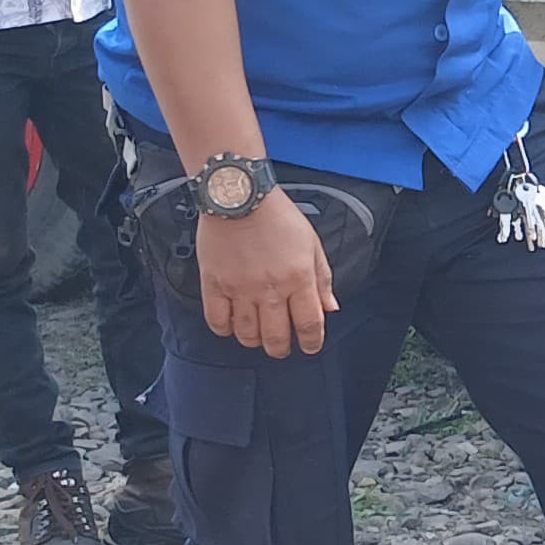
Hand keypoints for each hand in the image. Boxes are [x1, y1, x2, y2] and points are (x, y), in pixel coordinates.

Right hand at [201, 201, 332, 357]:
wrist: (240, 195)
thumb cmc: (276, 215)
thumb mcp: (311, 243)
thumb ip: (322, 278)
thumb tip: (330, 307)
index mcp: (298, 278)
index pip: (309, 324)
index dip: (312, 342)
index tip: (310, 346)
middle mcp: (270, 288)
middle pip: (277, 336)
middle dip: (281, 348)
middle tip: (281, 347)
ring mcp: (240, 288)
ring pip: (247, 334)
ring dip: (255, 341)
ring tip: (258, 336)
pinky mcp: (214, 284)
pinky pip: (217, 320)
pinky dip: (225, 330)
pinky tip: (231, 326)